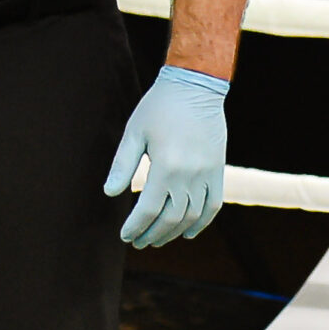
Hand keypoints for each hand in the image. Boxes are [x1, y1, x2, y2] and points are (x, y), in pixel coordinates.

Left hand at [104, 64, 229, 248]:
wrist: (195, 88)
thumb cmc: (158, 108)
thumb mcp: (134, 132)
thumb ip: (123, 164)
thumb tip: (110, 193)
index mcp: (166, 165)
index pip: (149, 209)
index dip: (136, 226)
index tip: (125, 235)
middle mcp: (189, 174)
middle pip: (171, 218)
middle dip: (152, 234)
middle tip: (138, 242)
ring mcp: (207, 174)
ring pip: (191, 216)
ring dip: (172, 233)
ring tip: (156, 239)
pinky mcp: (218, 171)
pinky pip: (213, 206)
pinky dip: (200, 224)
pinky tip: (186, 233)